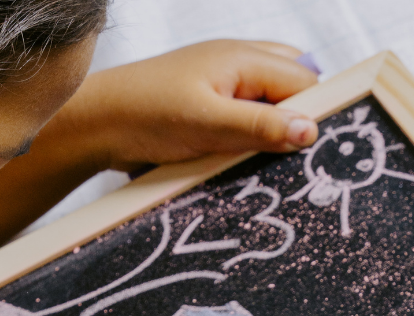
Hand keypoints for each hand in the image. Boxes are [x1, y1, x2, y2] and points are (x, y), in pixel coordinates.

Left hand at [70, 40, 319, 172]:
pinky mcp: (209, 105)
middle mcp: (237, 63)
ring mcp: (222, 83)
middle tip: (292, 158)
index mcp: (243, 58)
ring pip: (270, 103)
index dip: (314, 115)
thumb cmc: (146, 115)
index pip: (304, 82)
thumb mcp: (209, 124)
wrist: (96, 124)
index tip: (317, 152)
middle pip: (293, 87)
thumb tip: (311, 129)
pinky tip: (242, 159)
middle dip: (298, 120)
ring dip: (274, 131)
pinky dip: (252, 137)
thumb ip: (261, 126)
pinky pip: (246, 117)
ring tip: (265, 161)